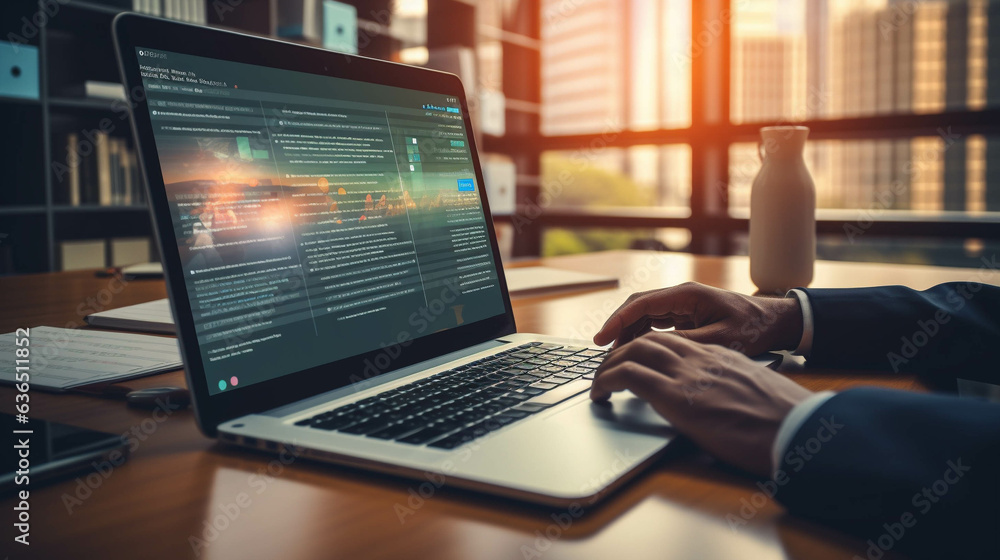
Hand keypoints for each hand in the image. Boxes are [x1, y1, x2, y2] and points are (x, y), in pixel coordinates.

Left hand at [591, 332, 812, 476]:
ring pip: (633, 350)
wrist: (798, 430)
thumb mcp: (756, 394)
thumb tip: (724, 404)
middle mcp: (701, 359)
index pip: (672, 341)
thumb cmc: (786, 421)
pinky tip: (598, 395)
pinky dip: (605, 380)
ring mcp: (688, 375)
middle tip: (606, 369)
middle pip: (647, 339)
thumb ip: (733, 389)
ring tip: (597, 382)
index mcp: (720, 356)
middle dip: (620, 350)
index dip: (646, 348)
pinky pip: (628, 375)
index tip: (632, 361)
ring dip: (608, 364)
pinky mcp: (676, 397)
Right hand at [593, 282, 803, 355]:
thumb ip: (687, 343)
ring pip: (643, 315)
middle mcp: (680, 296)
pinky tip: (636, 352)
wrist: (776, 322)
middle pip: (637, 308)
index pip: (641, 304)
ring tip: (616, 356)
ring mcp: (682, 304)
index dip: (617, 321)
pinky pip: (655, 322)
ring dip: (627, 333)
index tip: (601, 339)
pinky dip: (641, 336)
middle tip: (601, 351)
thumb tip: (654, 350)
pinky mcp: (685, 314)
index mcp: (687, 295)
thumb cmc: (754, 328)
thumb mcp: (721, 340)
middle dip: (617, 327)